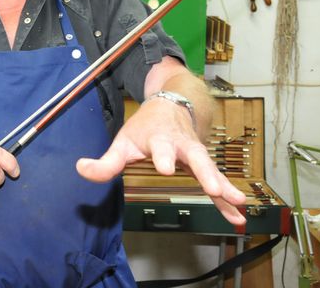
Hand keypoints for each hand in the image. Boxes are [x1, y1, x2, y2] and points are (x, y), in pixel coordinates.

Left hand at [76, 99, 246, 225]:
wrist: (170, 105)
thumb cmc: (144, 127)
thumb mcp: (123, 141)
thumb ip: (106, 160)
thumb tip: (81, 169)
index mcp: (159, 137)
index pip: (160, 145)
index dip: (162, 155)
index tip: (164, 166)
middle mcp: (181, 144)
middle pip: (194, 154)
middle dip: (204, 170)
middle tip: (212, 187)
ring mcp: (195, 153)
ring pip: (211, 167)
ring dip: (224, 185)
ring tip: (238, 203)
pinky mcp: (203, 164)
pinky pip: (217, 181)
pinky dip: (227, 197)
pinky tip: (238, 215)